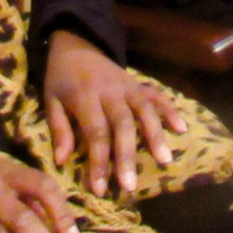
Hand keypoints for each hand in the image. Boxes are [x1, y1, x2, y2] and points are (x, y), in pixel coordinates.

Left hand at [44, 30, 185, 196]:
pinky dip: (170, 110)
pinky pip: (157, 96)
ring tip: (165, 161)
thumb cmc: (61, 77)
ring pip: (145, 110)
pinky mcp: (138, 84)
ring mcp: (128, 86)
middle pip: (123, 125)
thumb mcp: (51, 100)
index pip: (96, 132)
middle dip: (127, 156)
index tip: (100, 189)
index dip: (99, 162)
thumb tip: (62, 161)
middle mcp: (110, 92)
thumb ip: (60, 129)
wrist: (77, 43)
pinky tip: (181, 128)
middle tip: (130, 185)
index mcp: (85, 97)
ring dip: (155, 135)